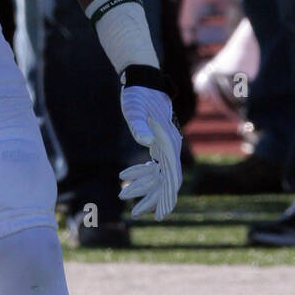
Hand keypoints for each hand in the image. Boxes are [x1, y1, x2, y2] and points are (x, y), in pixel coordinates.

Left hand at [119, 82, 181, 221]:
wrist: (142, 80)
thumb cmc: (138, 95)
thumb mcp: (135, 109)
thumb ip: (140, 125)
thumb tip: (145, 141)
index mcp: (168, 143)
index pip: (171, 178)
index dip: (166, 197)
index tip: (159, 214)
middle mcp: (170, 146)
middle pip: (165, 181)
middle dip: (152, 198)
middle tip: (136, 213)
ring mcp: (165, 145)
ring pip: (158, 174)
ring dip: (143, 187)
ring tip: (123, 196)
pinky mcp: (157, 142)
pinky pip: (153, 165)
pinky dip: (141, 174)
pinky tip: (126, 178)